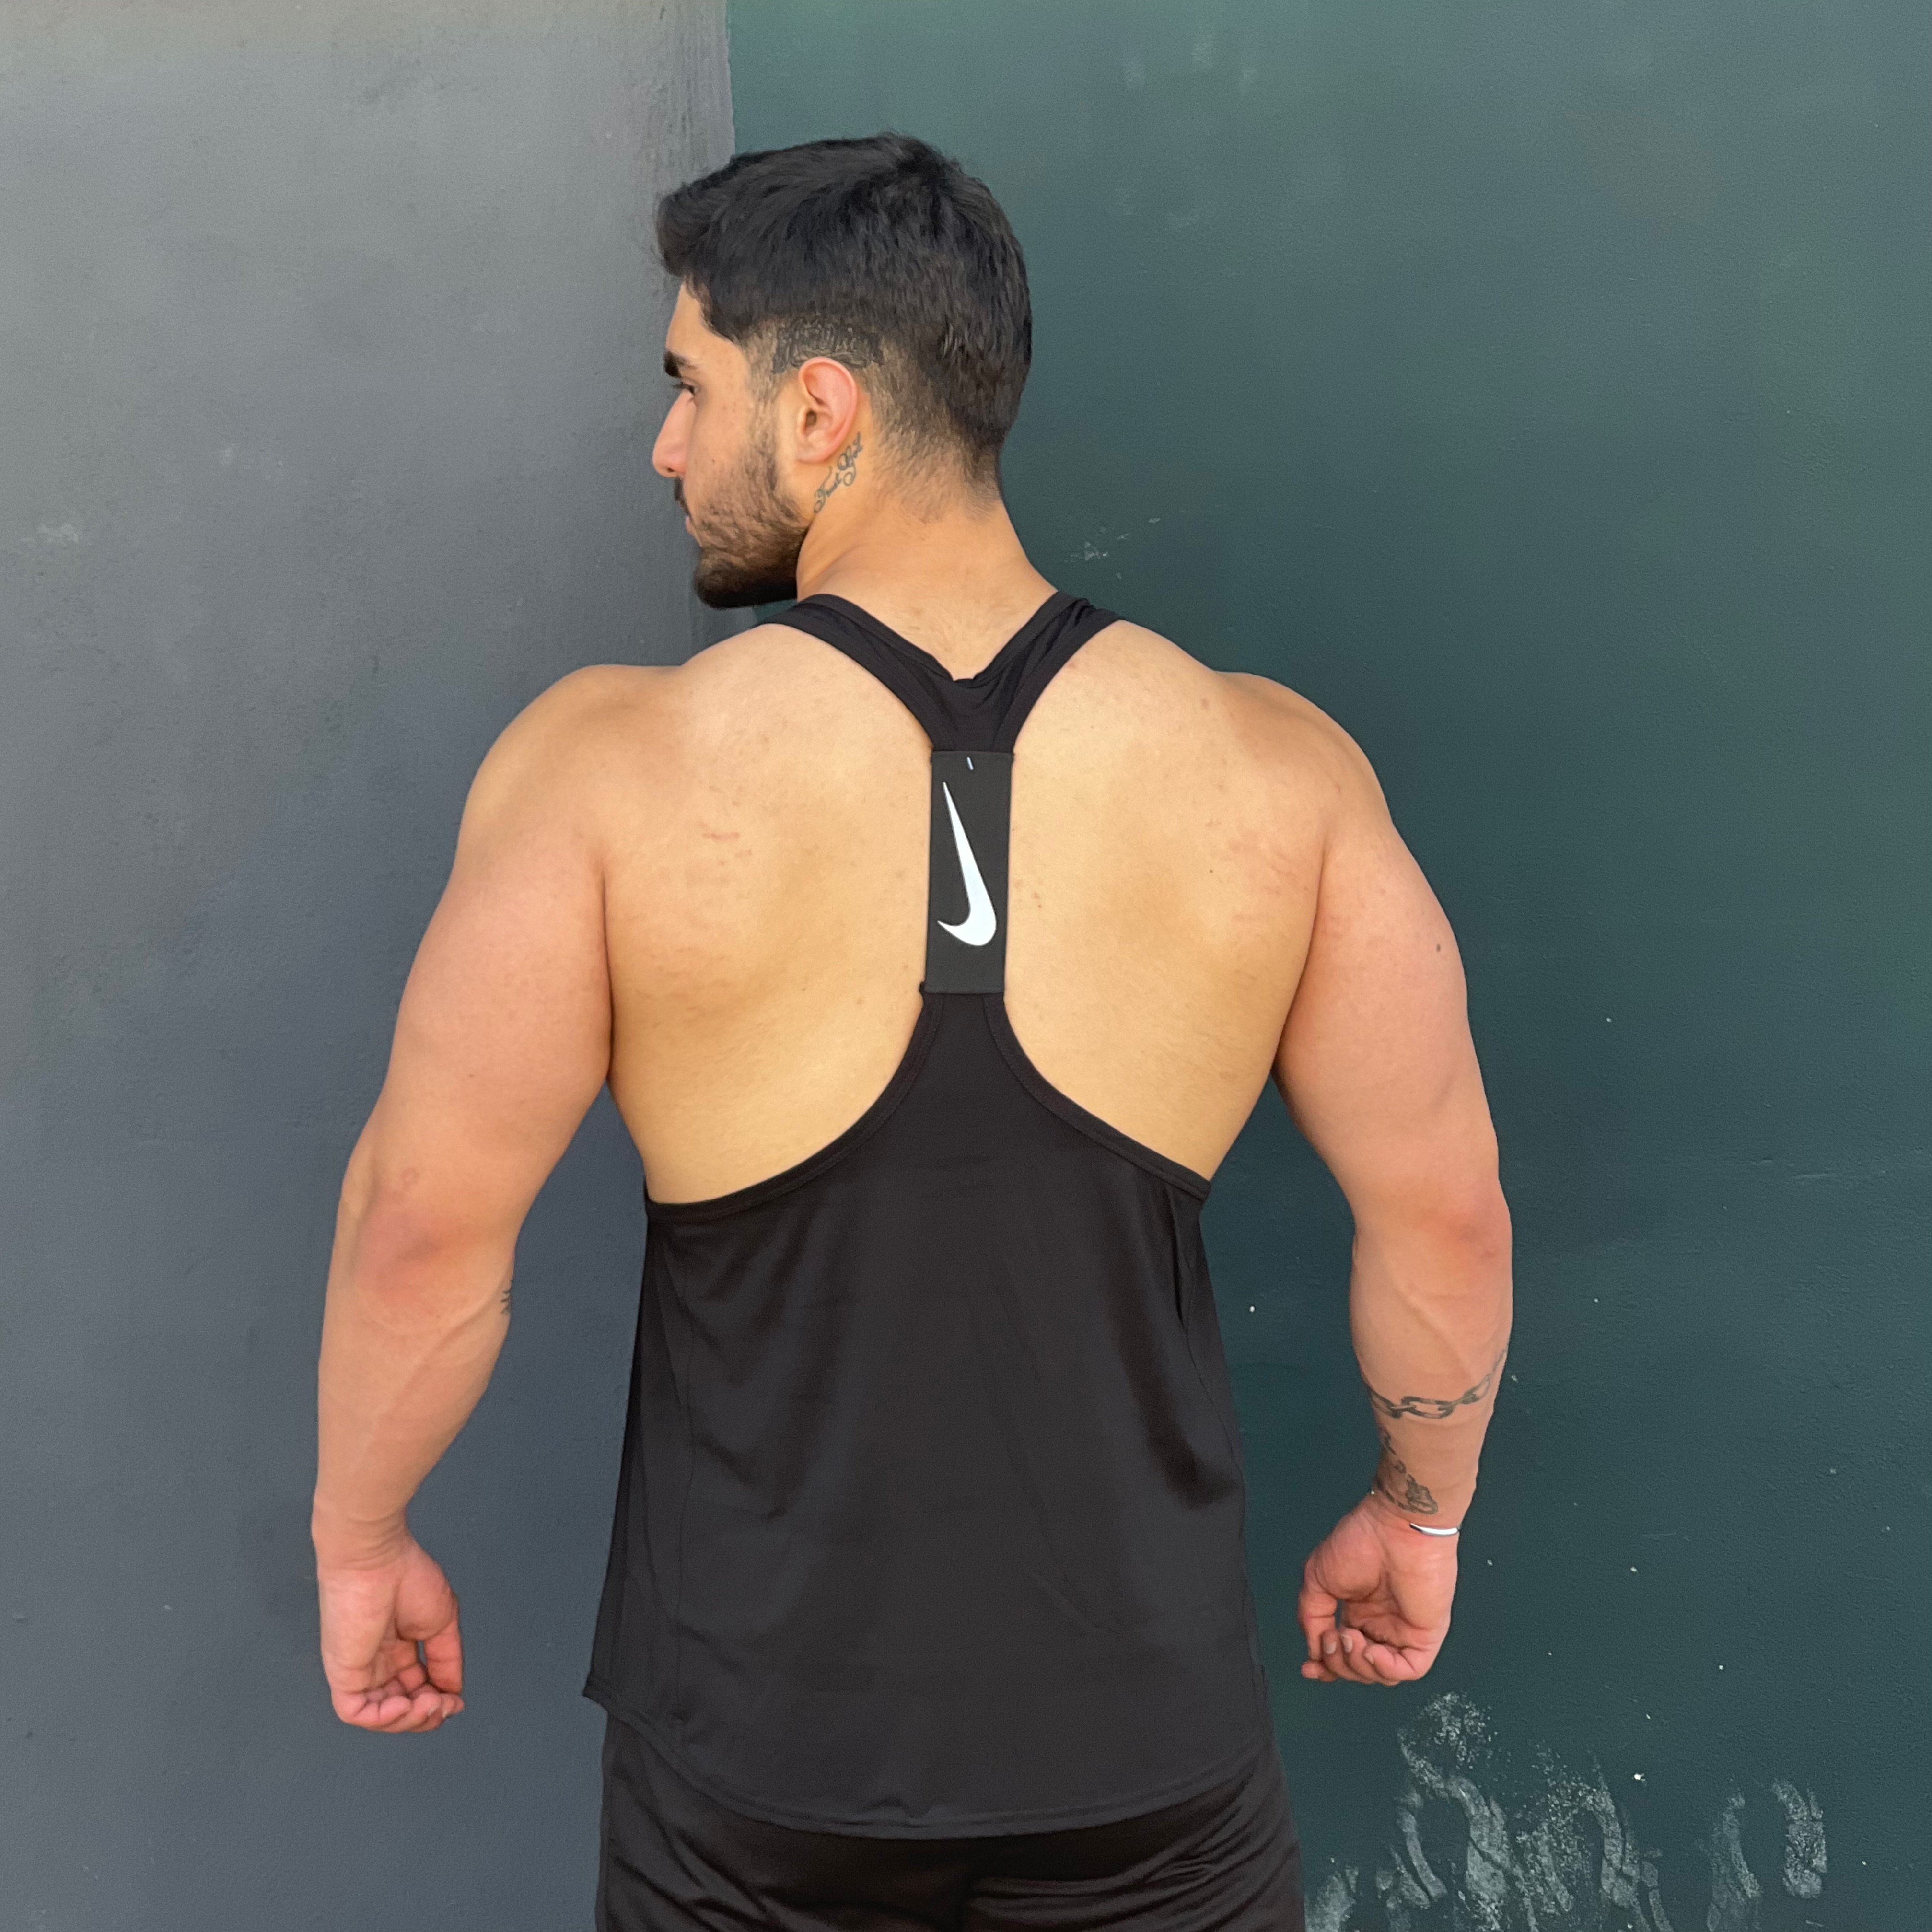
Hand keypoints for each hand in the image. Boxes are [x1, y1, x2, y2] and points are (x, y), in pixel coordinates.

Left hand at [316, 1531, 465, 1732]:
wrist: (377, 1557)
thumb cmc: (406, 1574)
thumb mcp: (441, 1620)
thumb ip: (447, 1659)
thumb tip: (453, 1691)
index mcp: (397, 1648)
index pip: (416, 1688)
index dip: (437, 1701)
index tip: (455, 1701)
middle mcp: (376, 1662)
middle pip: (400, 1708)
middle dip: (426, 1715)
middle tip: (444, 1705)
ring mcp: (358, 1669)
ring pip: (379, 1716)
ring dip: (409, 1720)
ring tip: (429, 1704)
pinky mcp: (342, 1673)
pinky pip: (357, 1712)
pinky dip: (383, 1719)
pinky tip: (405, 1705)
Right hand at [1297, 1493, 1456, 1685]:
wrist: (1394, 1528)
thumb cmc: (1361, 1541)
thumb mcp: (1318, 1577)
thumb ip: (1311, 1615)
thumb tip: (1314, 1650)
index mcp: (1359, 1612)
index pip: (1343, 1653)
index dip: (1325, 1666)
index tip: (1308, 1667)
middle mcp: (1382, 1625)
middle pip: (1358, 1668)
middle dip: (1337, 1664)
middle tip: (1330, 1639)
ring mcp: (1404, 1631)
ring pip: (1381, 1675)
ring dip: (1357, 1665)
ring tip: (1347, 1636)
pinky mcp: (1425, 1635)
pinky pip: (1409, 1669)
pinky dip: (1386, 1669)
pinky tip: (1371, 1651)